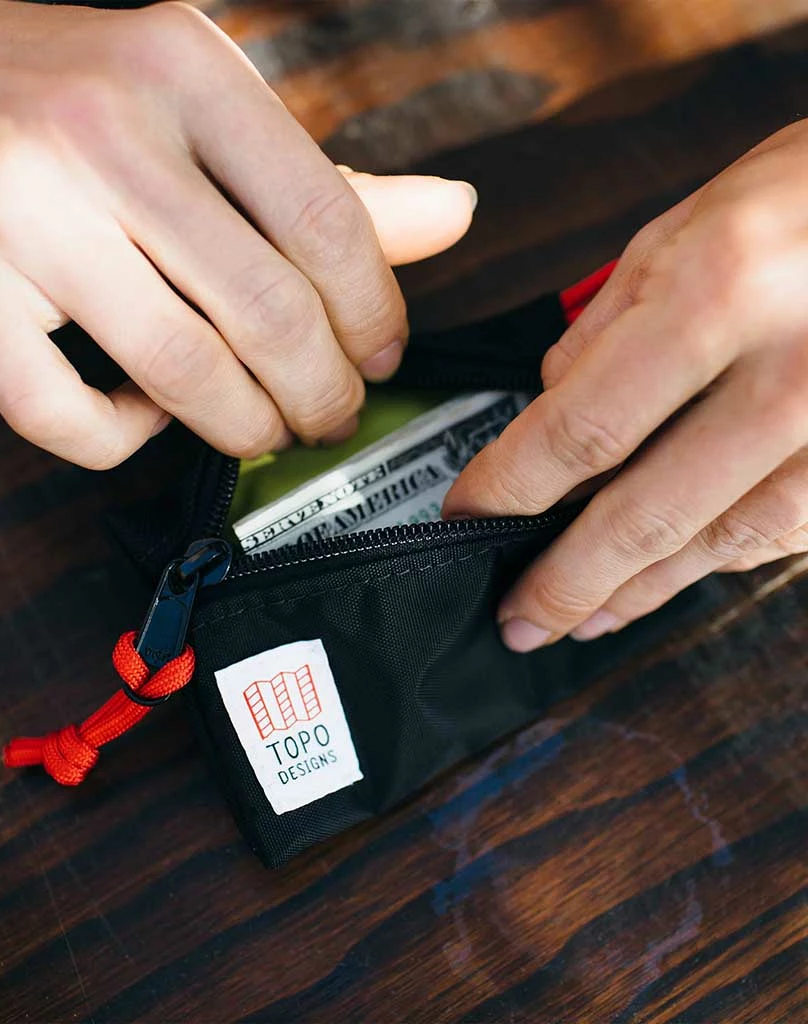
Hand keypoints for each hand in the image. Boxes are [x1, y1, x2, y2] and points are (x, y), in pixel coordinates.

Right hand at [0, 0, 476, 468]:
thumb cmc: (81, 92)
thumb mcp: (209, 106)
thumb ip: (328, 180)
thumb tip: (452, 220)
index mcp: (185, 70)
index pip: (327, 222)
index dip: (376, 316)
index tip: (382, 357)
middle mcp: (101, 132)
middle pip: (266, 312)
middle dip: (323, 392)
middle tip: (331, 414)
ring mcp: (19, 211)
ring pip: (179, 371)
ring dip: (245, 426)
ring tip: (263, 426)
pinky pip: (66, 416)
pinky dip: (127, 439)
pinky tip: (148, 414)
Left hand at [443, 120, 807, 650]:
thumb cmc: (804, 199)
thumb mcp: (685, 229)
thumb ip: (603, 330)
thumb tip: (546, 412)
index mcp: (720, 291)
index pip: (581, 426)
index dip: (511, 488)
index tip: (467, 518)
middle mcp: (789, 372)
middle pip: (646, 513)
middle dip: (567, 579)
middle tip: (517, 620)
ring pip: (716, 542)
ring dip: (636, 590)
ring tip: (578, 617)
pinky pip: (776, 533)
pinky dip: (707, 562)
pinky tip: (662, 579)